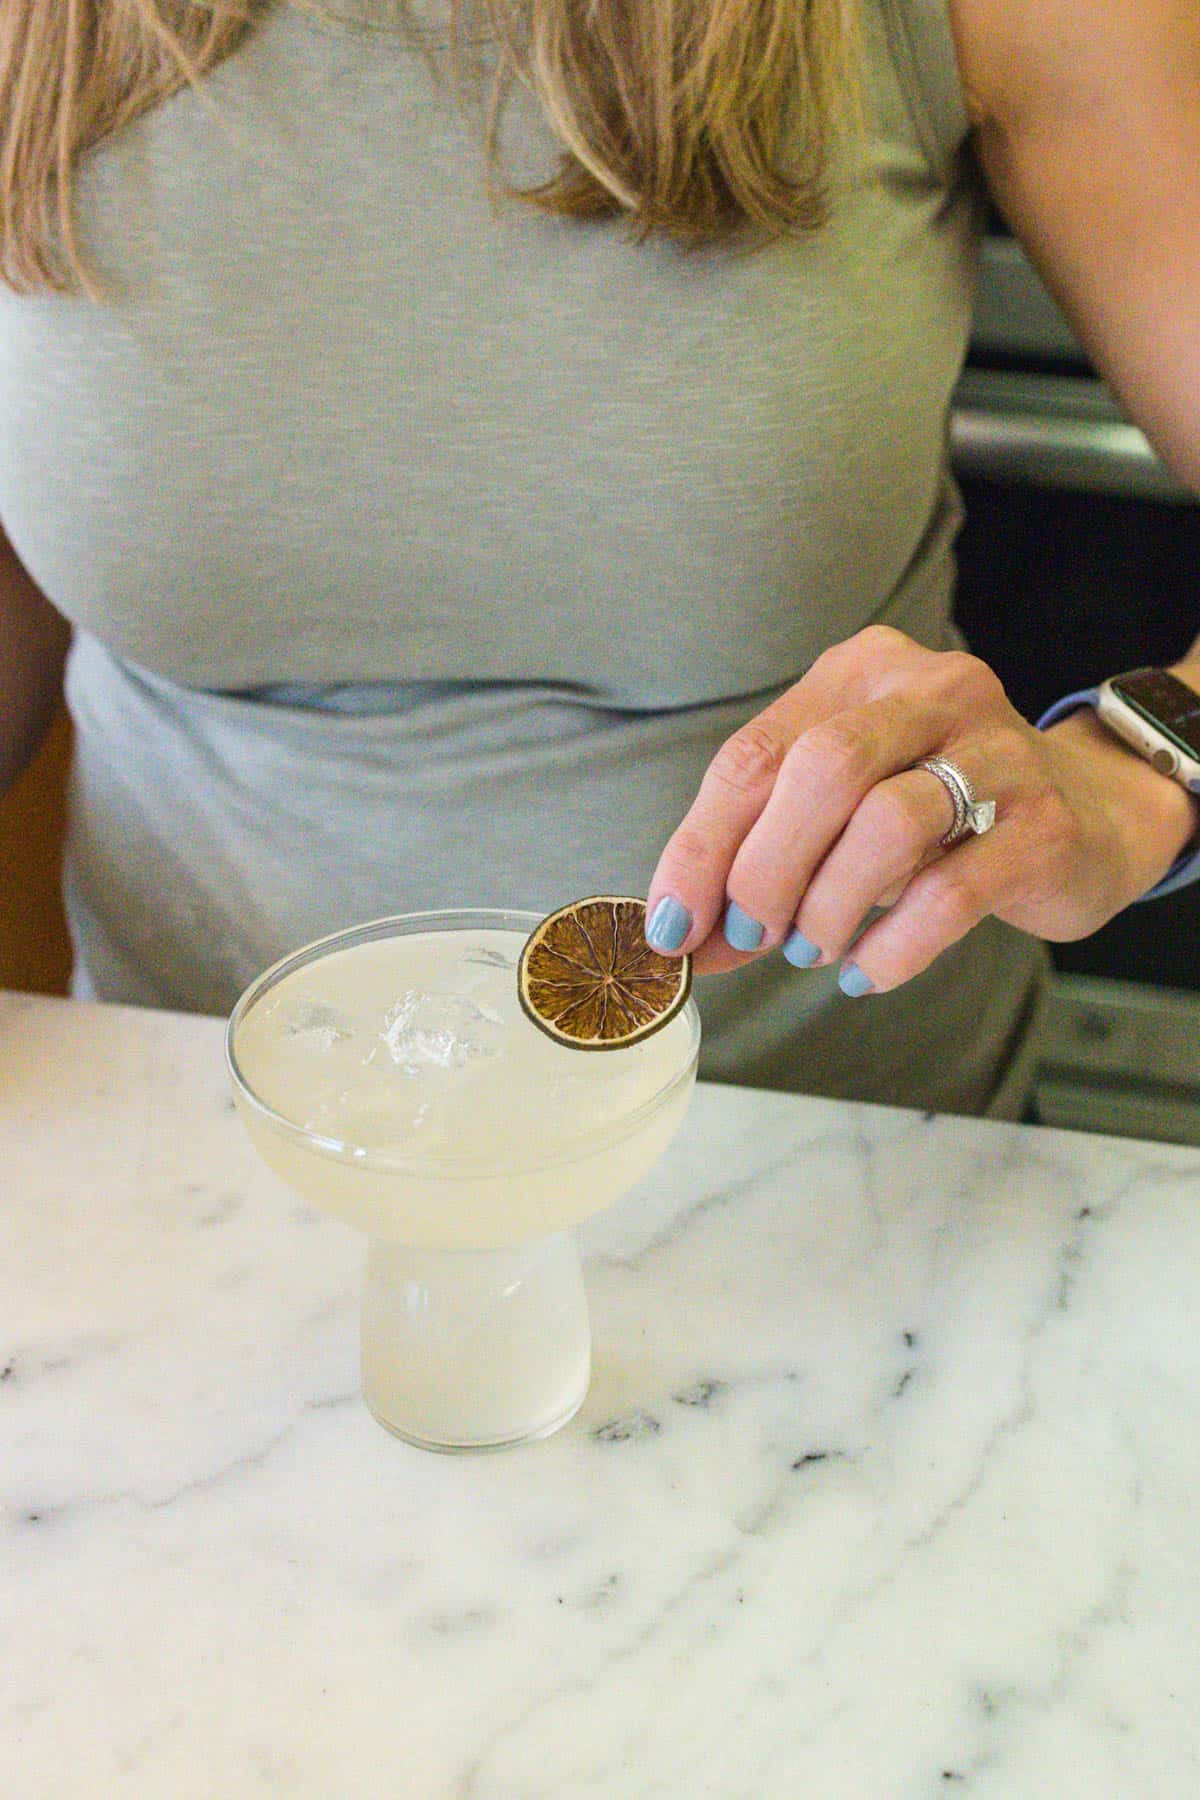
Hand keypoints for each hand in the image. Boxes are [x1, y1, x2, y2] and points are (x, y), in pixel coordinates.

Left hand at [645, 626, 1199, 992]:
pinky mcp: (1041, 823)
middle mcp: (929, 690)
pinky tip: (867, 970)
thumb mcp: (839, 817)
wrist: (1084, 817)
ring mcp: (997, 748)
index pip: (754, 756)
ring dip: (831, 905)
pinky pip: (950, 891)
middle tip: (754, 934)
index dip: (701, 848)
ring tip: (816, 947)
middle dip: (765, 870)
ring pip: (888, 823)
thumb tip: (684, 935)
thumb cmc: (937, 816)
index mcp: (858, 674)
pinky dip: (892, 945)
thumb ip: (760, 859)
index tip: (673, 925)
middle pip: (821, 770)